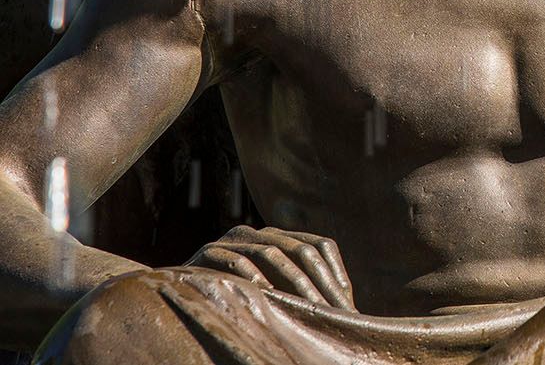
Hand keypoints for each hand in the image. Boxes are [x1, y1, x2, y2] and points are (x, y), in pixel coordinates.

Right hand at [186, 225, 354, 309]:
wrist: (180, 300)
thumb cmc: (240, 306)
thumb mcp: (279, 299)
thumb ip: (308, 297)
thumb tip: (357, 319)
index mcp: (281, 238)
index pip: (320, 247)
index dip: (335, 277)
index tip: (346, 311)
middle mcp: (259, 232)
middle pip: (299, 250)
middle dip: (317, 286)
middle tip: (329, 316)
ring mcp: (232, 239)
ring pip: (271, 252)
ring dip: (291, 284)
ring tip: (305, 311)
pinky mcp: (206, 252)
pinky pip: (234, 259)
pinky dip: (253, 277)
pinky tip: (265, 299)